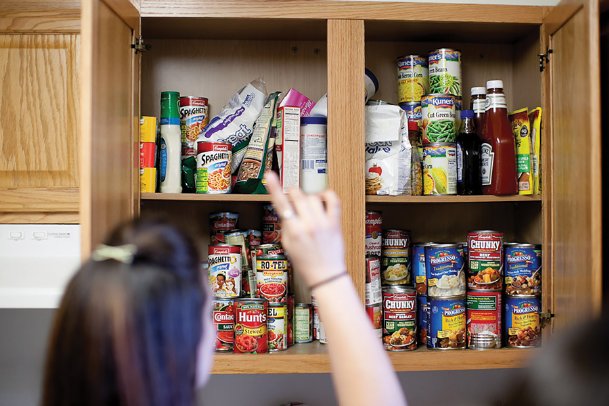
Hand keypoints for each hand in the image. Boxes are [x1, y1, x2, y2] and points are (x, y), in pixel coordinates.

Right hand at [264, 172, 345, 287]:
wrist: (325, 275)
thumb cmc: (305, 263)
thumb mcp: (287, 245)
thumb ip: (286, 225)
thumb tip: (286, 208)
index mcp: (293, 231)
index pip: (281, 204)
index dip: (274, 187)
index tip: (269, 175)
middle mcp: (308, 225)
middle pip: (298, 196)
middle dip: (293, 194)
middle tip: (294, 201)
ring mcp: (323, 223)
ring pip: (313, 197)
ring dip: (309, 198)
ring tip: (309, 208)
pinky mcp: (335, 223)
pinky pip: (333, 200)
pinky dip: (327, 195)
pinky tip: (323, 200)